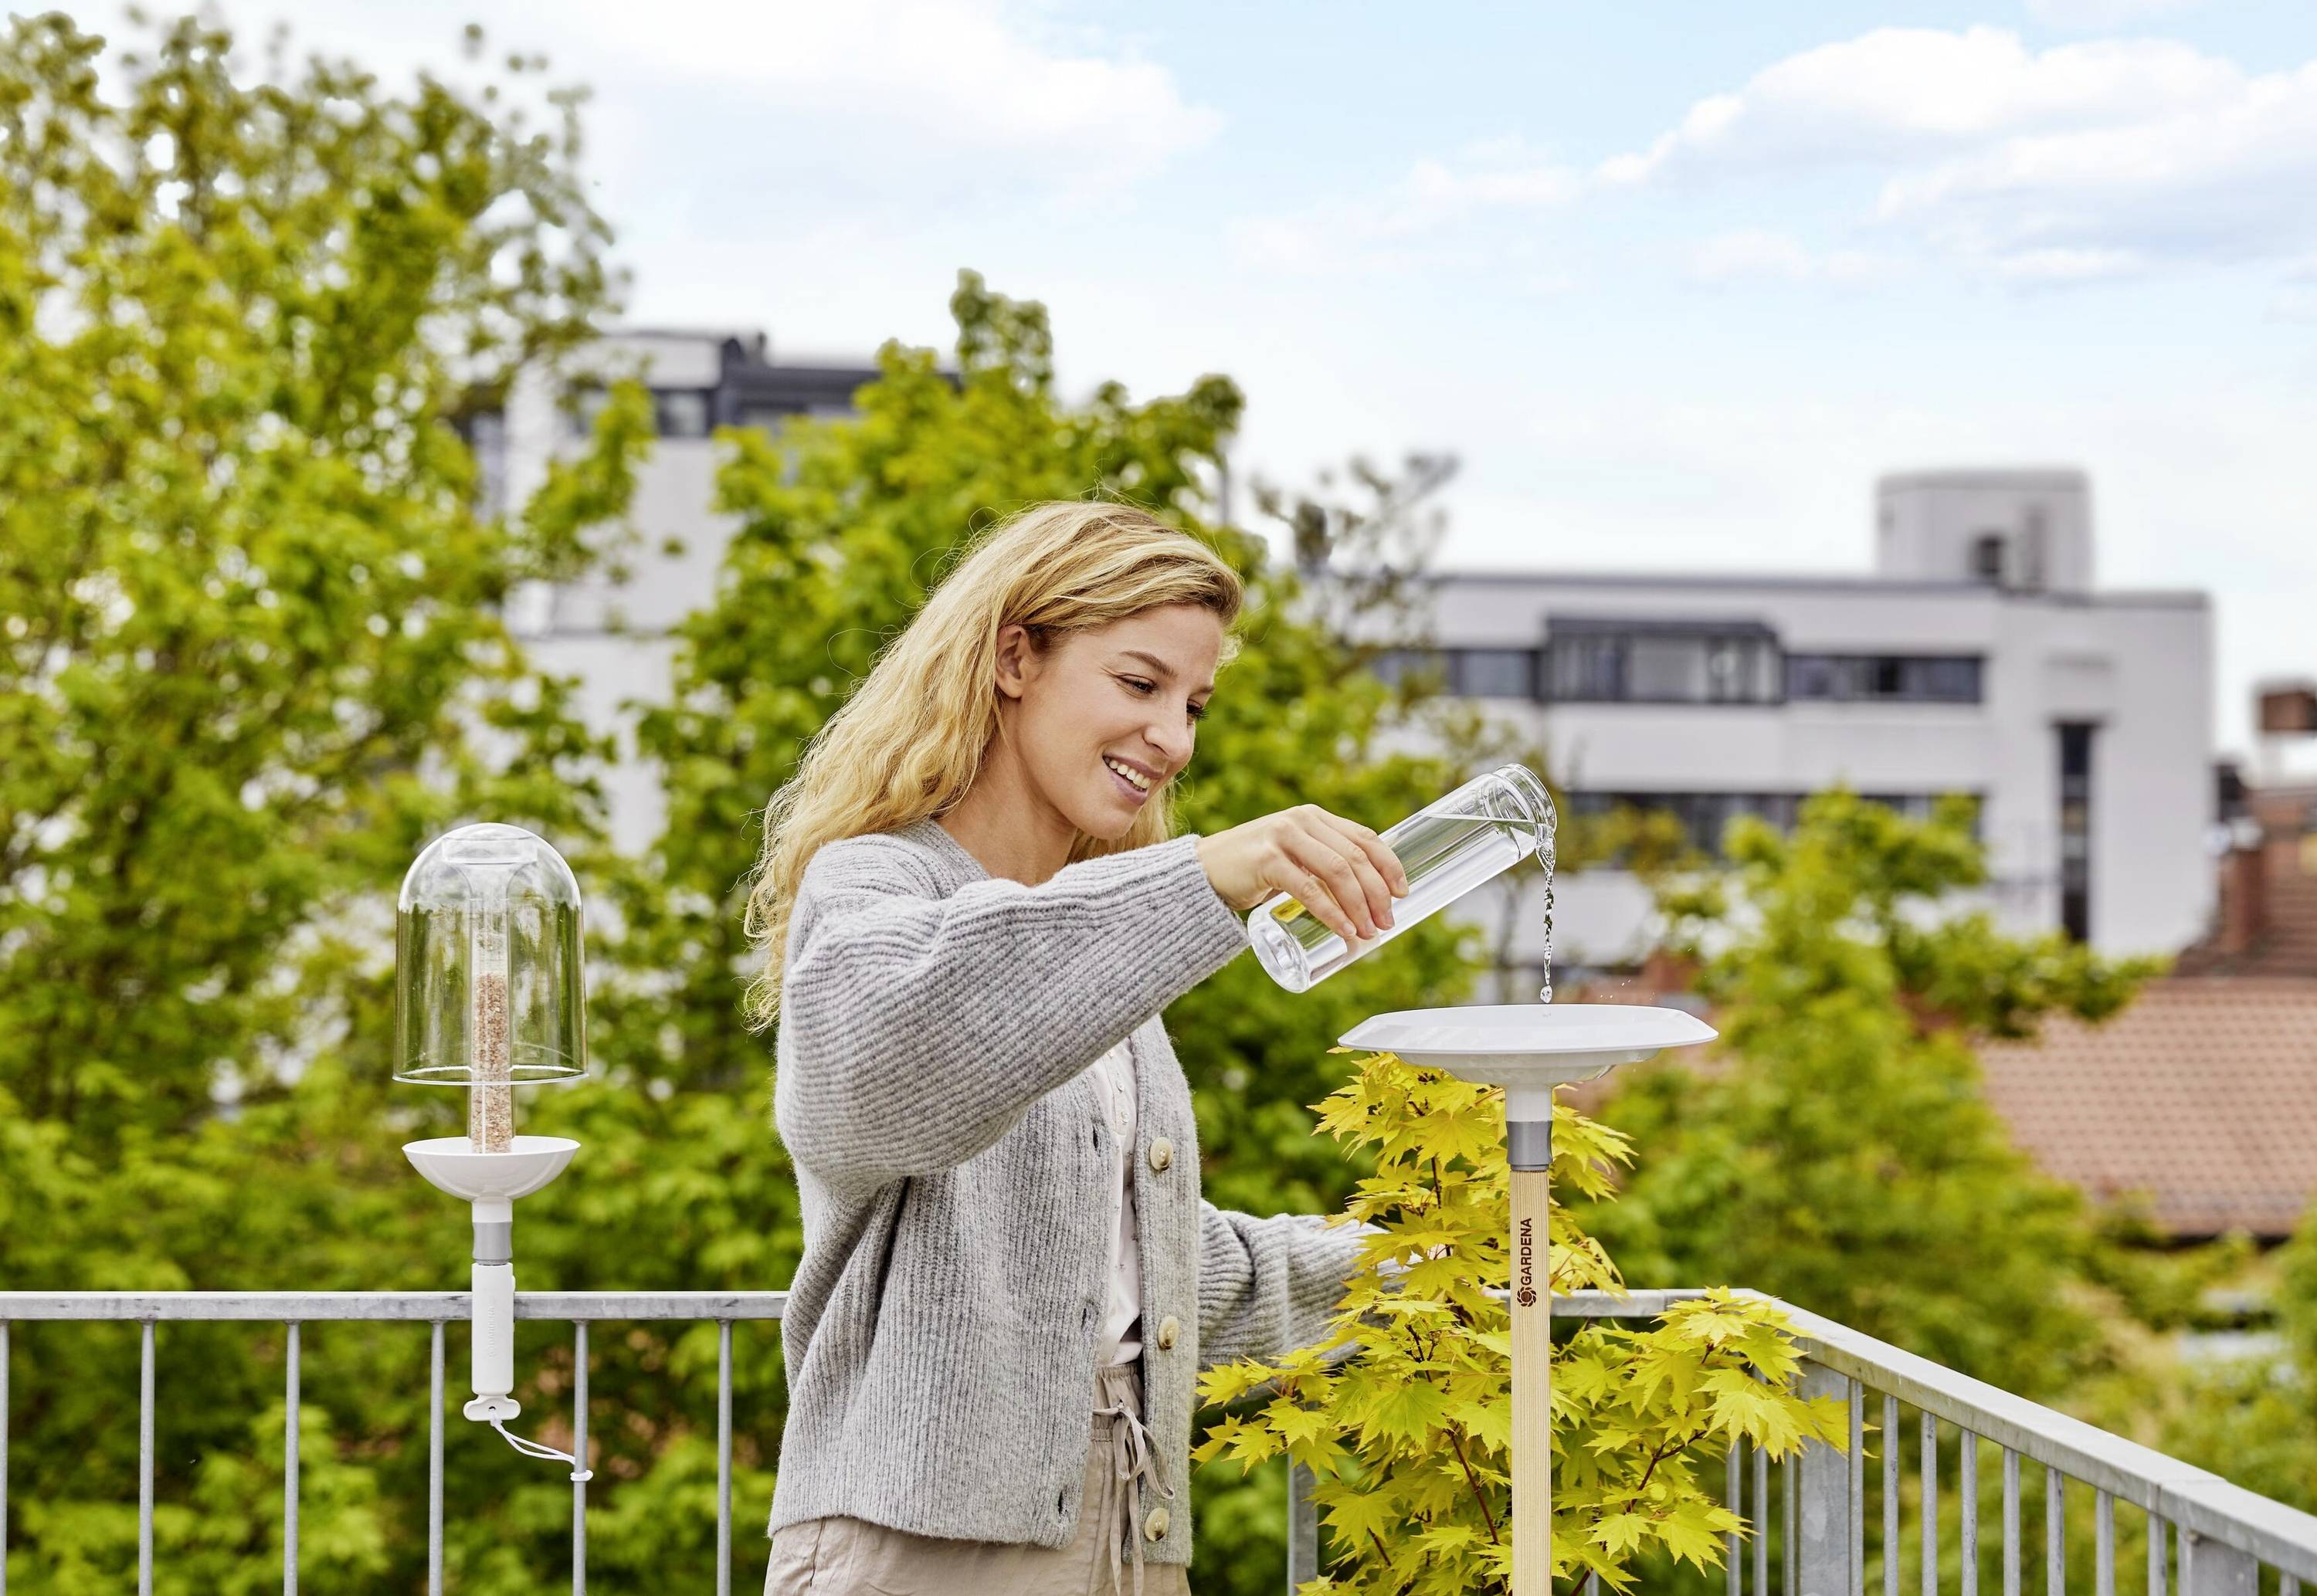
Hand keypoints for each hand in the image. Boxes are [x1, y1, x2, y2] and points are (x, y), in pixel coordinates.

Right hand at [1193, 804, 1410, 942]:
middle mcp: (1302, 821)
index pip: (1365, 837)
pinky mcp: (1266, 860)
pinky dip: (1331, 911)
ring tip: (1369, 932)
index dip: (1389, 865)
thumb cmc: (1254, 869)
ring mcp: (1283, 837)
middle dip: (1377, 893)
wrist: (1204, 870)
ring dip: (1359, 905)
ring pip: (1337, 871)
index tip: (1403, 893)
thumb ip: (1321, 863)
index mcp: (1315, 817)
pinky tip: (1344, 929)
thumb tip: (1365, 897)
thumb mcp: (1294, 856)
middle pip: (1355, 857)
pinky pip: (1308, 888)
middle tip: (1387, 924)